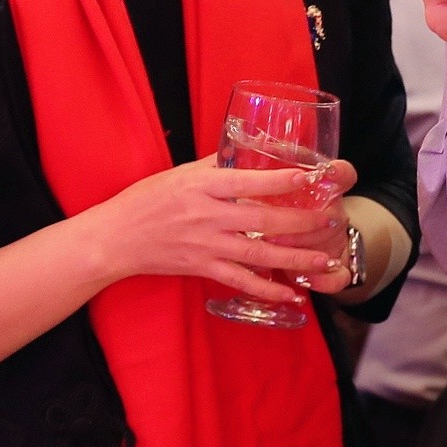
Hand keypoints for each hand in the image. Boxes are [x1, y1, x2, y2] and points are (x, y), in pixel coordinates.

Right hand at [90, 155, 346, 306]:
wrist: (115, 238)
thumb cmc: (146, 200)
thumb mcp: (179, 174)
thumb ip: (214, 166)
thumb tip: (246, 151)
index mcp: (202, 186)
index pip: (250, 182)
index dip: (284, 180)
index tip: (313, 177)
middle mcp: (207, 215)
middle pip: (263, 219)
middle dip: (301, 221)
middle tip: (332, 219)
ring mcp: (206, 244)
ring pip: (258, 252)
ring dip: (294, 258)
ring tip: (324, 260)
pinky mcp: (201, 268)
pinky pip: (241, 281)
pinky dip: (267, 290)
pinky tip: (290, 295)